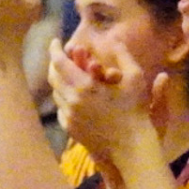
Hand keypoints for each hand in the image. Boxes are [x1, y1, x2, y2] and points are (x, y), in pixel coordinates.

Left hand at [47, 39, 160, 164]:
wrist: (130, 148)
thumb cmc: (136, 111)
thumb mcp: (135, 78)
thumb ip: (123, 55)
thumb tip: (113, 39)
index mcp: (84, 86)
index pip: (59, 62)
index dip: (55, 49)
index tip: (56, 41)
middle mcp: (71, 101)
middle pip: (53, 77)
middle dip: (55, 63)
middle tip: (61, 56)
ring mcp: (69, 117)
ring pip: (55, 93)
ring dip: (59, 80)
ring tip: (68, 74)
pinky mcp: (71, 129)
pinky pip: (61, 109)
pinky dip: (64, 98)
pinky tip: (73, 96)